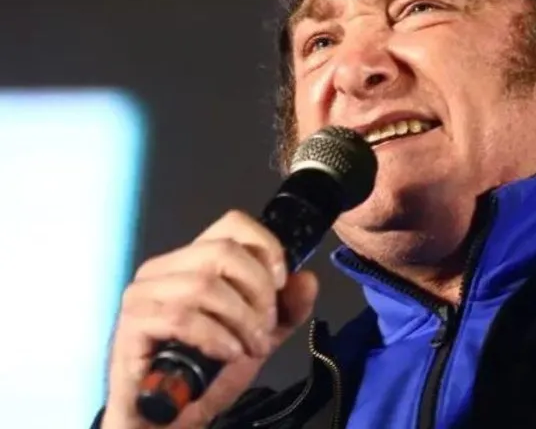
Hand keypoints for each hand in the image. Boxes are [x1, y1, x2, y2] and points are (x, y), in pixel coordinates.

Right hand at [101, 211, 318, 428]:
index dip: (265, 246)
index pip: (232, 223)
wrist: (169, 417)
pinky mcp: (132, 323)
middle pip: (223, 251)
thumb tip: (307, 279)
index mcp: (194, 260)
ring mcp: (143, 293)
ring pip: (205, 285)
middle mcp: (164, 267)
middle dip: (257, 291)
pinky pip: (182, 317)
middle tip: (265, 326)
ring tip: (251, 347)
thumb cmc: (207, 372)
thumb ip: (287, 309)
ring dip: (241, 320)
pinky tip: (229, 353)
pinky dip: (216, 337)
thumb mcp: (261, 336)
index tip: (281, 282)